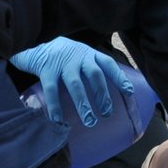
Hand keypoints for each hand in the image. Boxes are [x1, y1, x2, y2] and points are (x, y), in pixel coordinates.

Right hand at [9, 38, 132, 128]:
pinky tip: (59, 120)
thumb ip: (94, 68)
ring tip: (90, 121)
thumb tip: (116, 89)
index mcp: (89, 53)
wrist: (38, 45)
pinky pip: (52, 90)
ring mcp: (63, 63)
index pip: (108, 63)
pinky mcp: (46, 70)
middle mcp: (79, 56)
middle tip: (107, 113)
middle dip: (102, 95)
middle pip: (95, 75)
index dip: (119, 77)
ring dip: (83, 103)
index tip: (129, 92)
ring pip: (76, 84)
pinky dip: (56, 106)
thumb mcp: (82, 56)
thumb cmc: (66, 56)